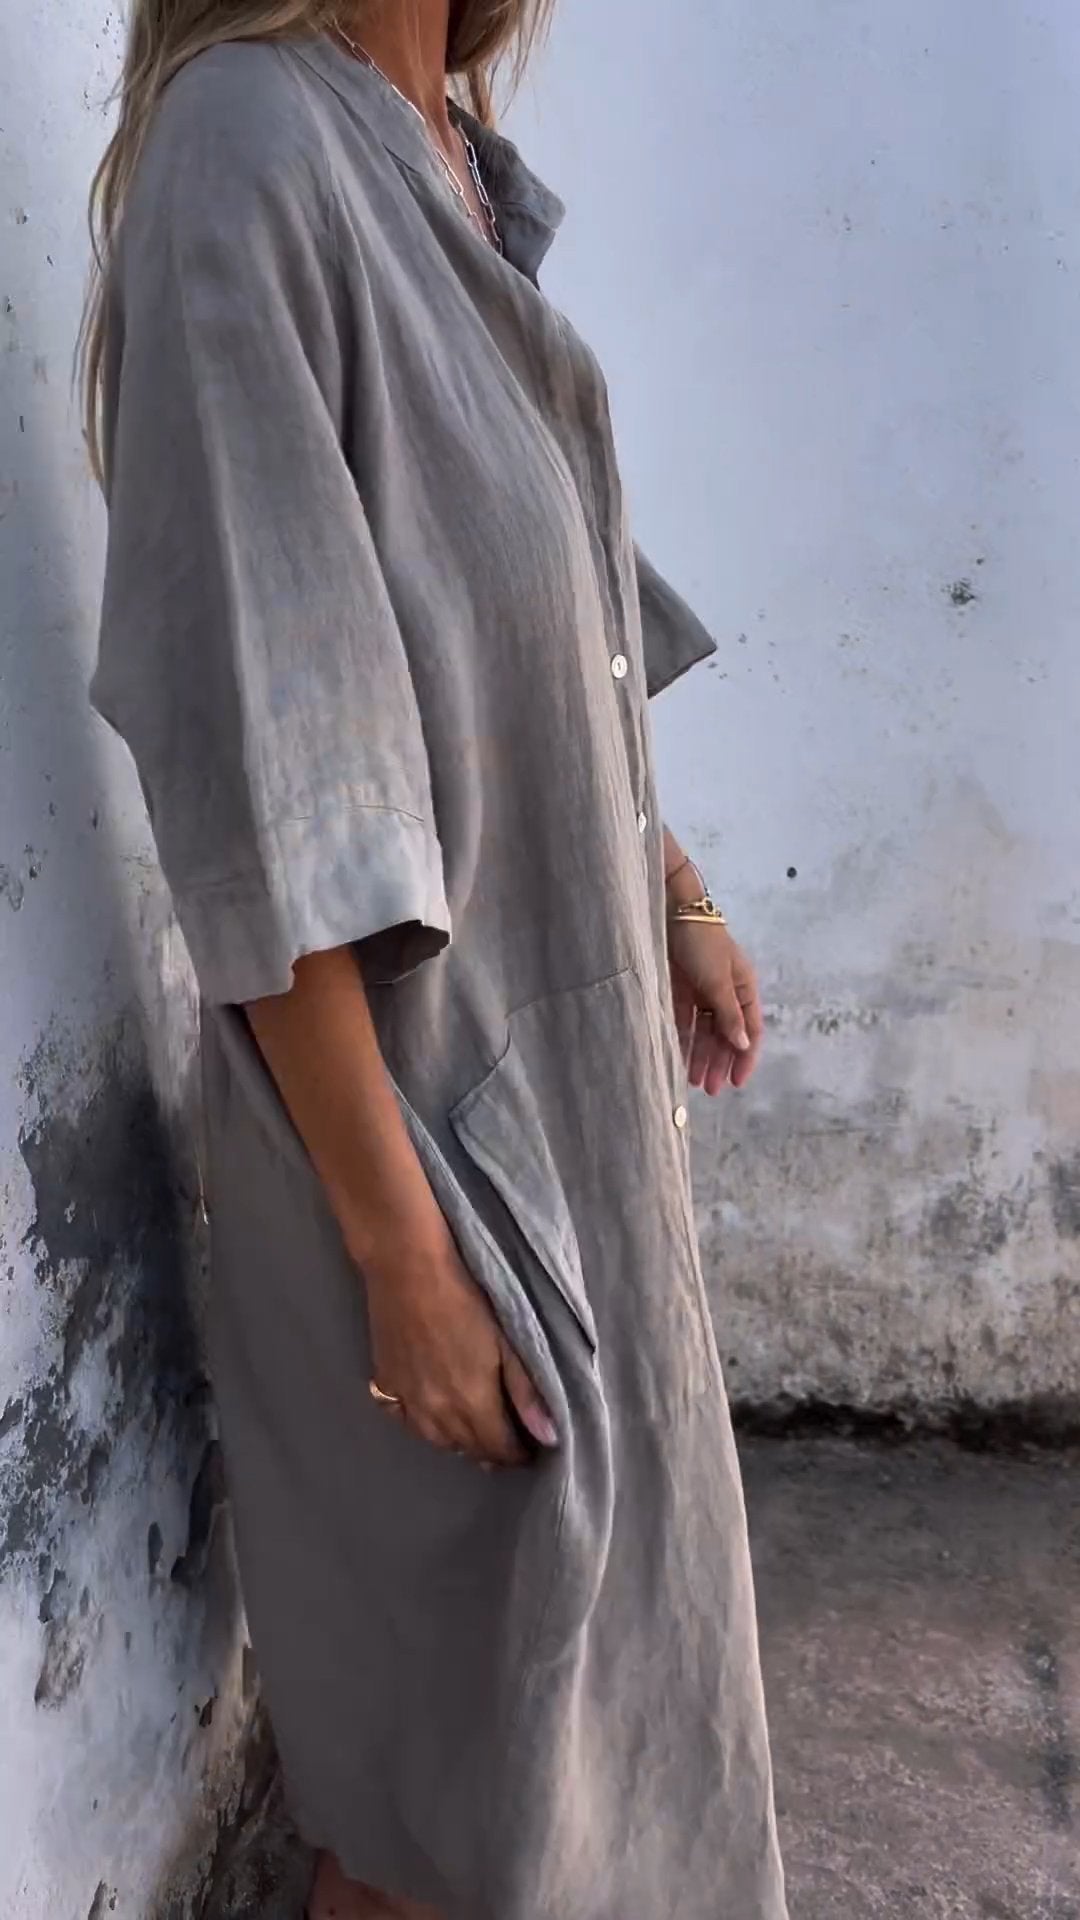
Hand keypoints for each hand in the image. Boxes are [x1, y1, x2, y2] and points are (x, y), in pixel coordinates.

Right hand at [363, 1223, 557, 1466]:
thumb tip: (549, 1437)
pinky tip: (433, 1415)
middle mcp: (437, 1412)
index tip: (531, 1448)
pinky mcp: (385, 1382)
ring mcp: (406, 1399)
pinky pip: (406, 1421)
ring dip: (459, 1442)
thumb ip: (527, 1392)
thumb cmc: (466, 1298)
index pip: (499, 1448)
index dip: (518, 1454)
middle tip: (509, 1441)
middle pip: (468, 1448)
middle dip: (492, 1451)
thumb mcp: (507, 1341)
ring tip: (475, 1434)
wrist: (407, 1267)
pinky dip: (425, 1426)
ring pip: (437, 1441)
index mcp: (472, 1402)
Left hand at [669, 918, 763, 1094]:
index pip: (749, 1030)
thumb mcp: (718, 980)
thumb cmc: (701, 942)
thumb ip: (728, 1015)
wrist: (671, 909)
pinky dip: (683, 1039)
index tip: (736, 1083)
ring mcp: (701, 991)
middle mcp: (724, 992)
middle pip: (725, 1034)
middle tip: (710, 1089)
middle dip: (719, 1062)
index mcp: (743, 988)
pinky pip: (684, 1021)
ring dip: (701, 1055)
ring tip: (693, 1080)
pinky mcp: (679, 988)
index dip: (745, 1057)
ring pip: (703, 1031)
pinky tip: (678, 1057)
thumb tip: (743, 1045)